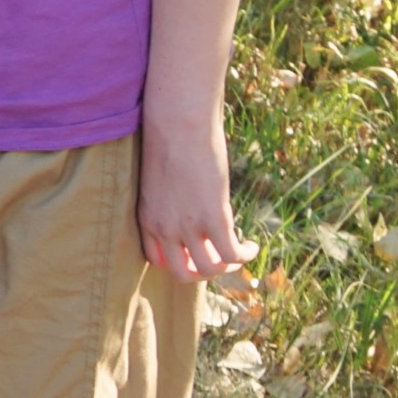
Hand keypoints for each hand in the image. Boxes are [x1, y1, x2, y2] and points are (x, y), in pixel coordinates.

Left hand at [137, 108, 255, 282]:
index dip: (180, 262)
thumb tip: (195, 208)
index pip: (157, 260)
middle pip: (183, 273)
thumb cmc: (170, 141)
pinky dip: (244, 255)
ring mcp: (187, 226)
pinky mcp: (213, 218)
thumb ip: (172, 201)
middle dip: (204, 272)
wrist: (178, 124)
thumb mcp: (162, 180)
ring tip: (239, 252)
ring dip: (227, 267)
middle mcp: (164, 229)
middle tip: (220, 258)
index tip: (195, 253)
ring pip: (209, 269)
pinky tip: (251, 245)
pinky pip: (231, 253)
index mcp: (147, 219)